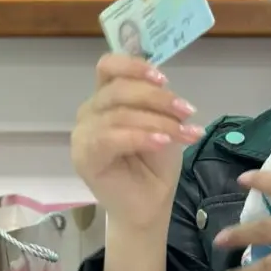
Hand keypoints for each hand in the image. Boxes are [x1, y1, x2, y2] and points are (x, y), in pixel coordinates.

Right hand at [71, 53, 205, 228]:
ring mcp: (83, 135)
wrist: (150, 204)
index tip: (164, 78)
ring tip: (184, 134)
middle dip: (158, 98)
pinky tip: (162, 142)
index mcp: (106, 98)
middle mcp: (90, 112)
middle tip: (187, 111)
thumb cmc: (154, 165)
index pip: (108, 66)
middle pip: (117, 89)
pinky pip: (110, 138)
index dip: (134, 65)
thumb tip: (164, 85)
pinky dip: (140, 136)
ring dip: (157, 121)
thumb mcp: (163, 124)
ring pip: (118, 114)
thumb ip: (157, 103)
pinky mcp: (84, 158)